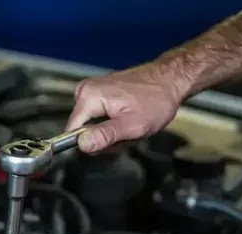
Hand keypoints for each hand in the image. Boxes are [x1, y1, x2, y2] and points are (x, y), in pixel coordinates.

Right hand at [67, 63, 187, 153]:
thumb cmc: (155, 101)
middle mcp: (84, 91)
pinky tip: (127, 120)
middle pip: (82, 131)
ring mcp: (91, 91)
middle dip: (105, 139)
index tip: (111, 143)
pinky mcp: (98, 94)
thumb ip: (105, 135)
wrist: (170, 80)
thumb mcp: (132, 125)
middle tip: (126, 134)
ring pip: (91, 127)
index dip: (90, 144)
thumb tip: (82, 145)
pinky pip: (98, 119)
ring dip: (111, 133)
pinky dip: (113, 124)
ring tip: (129, 125)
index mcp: (88, 97)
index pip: (71, 132)